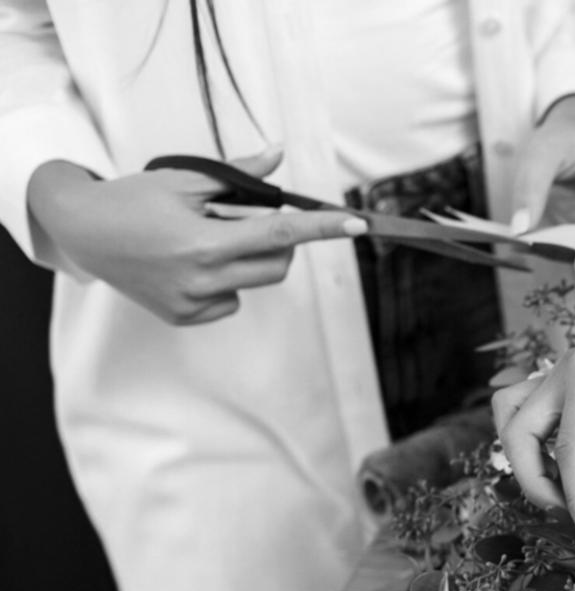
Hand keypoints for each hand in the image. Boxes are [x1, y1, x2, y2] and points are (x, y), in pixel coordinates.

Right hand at [24, 147, 365, 324]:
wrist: (84, 232)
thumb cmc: (134, 200)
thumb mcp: (185, 178)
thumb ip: (239, 173)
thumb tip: (279, 155)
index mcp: (205, 243)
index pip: (280, 232)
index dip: (323, 228)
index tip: (356, 224)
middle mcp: (202, 279)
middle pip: (278, 264)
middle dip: (279, 242)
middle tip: (250, 221)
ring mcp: (194, 303)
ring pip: (256, 283)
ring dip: (250, 260)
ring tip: (209, 239)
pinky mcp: (185, 317)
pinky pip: (231, 300)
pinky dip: (226, 281)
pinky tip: (192, 265)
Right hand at [492, 304, 574, 541]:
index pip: (568, 448)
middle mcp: (565, 372)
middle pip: (518, 433)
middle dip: (535, 483)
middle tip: (573, 519)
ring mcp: (566, 376)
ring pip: (515, 419)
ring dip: (526, 461)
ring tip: (561, 496)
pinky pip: (535, 415)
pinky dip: (539, 447)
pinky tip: (568, 473)